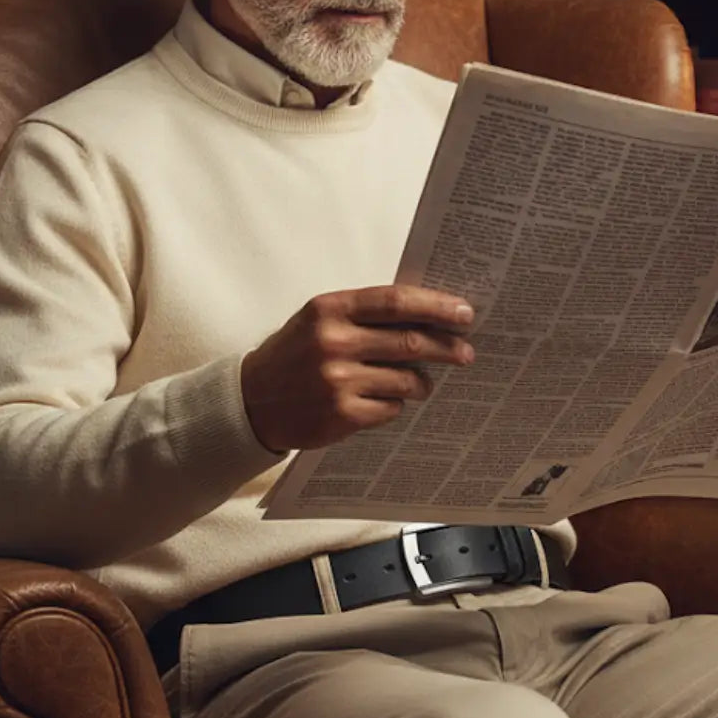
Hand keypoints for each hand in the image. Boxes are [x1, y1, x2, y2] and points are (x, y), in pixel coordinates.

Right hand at [241, 284, 474, 452]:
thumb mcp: (321, 320)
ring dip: (423, 383)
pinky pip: (391, 409)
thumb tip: (429, 315)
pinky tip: (387, 401)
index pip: (396, 302)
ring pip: (406, 380)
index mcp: (330, 309)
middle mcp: (333, 342)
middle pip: (410, 342)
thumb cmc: (296, 354)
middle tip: (466, 353)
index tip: (465, 313)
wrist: (251, 401)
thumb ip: (366, 314)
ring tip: (424, 383)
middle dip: (447, 348)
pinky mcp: (340, 415)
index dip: (436, 307)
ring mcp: (336, 381)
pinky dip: (397, 405)